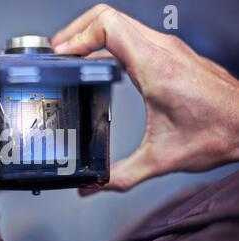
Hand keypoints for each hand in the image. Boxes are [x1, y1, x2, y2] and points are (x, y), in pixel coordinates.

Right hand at [52, 4, 238, 194]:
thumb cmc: (219, 131)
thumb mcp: (161, 158)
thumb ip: (120, 175)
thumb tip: (92, 185)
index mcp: (154, 66)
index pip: (106, 26)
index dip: (76, 38)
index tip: (60, 58)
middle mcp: (160, 49)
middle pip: (106, 17)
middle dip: (75, 33)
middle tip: (57, 55)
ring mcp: (166, 48)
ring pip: (119, 23)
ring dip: (91, 36)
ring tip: (71, 58)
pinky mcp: (170, 54)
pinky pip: (131, 35)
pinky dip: (107, 44)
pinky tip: (99, 66)